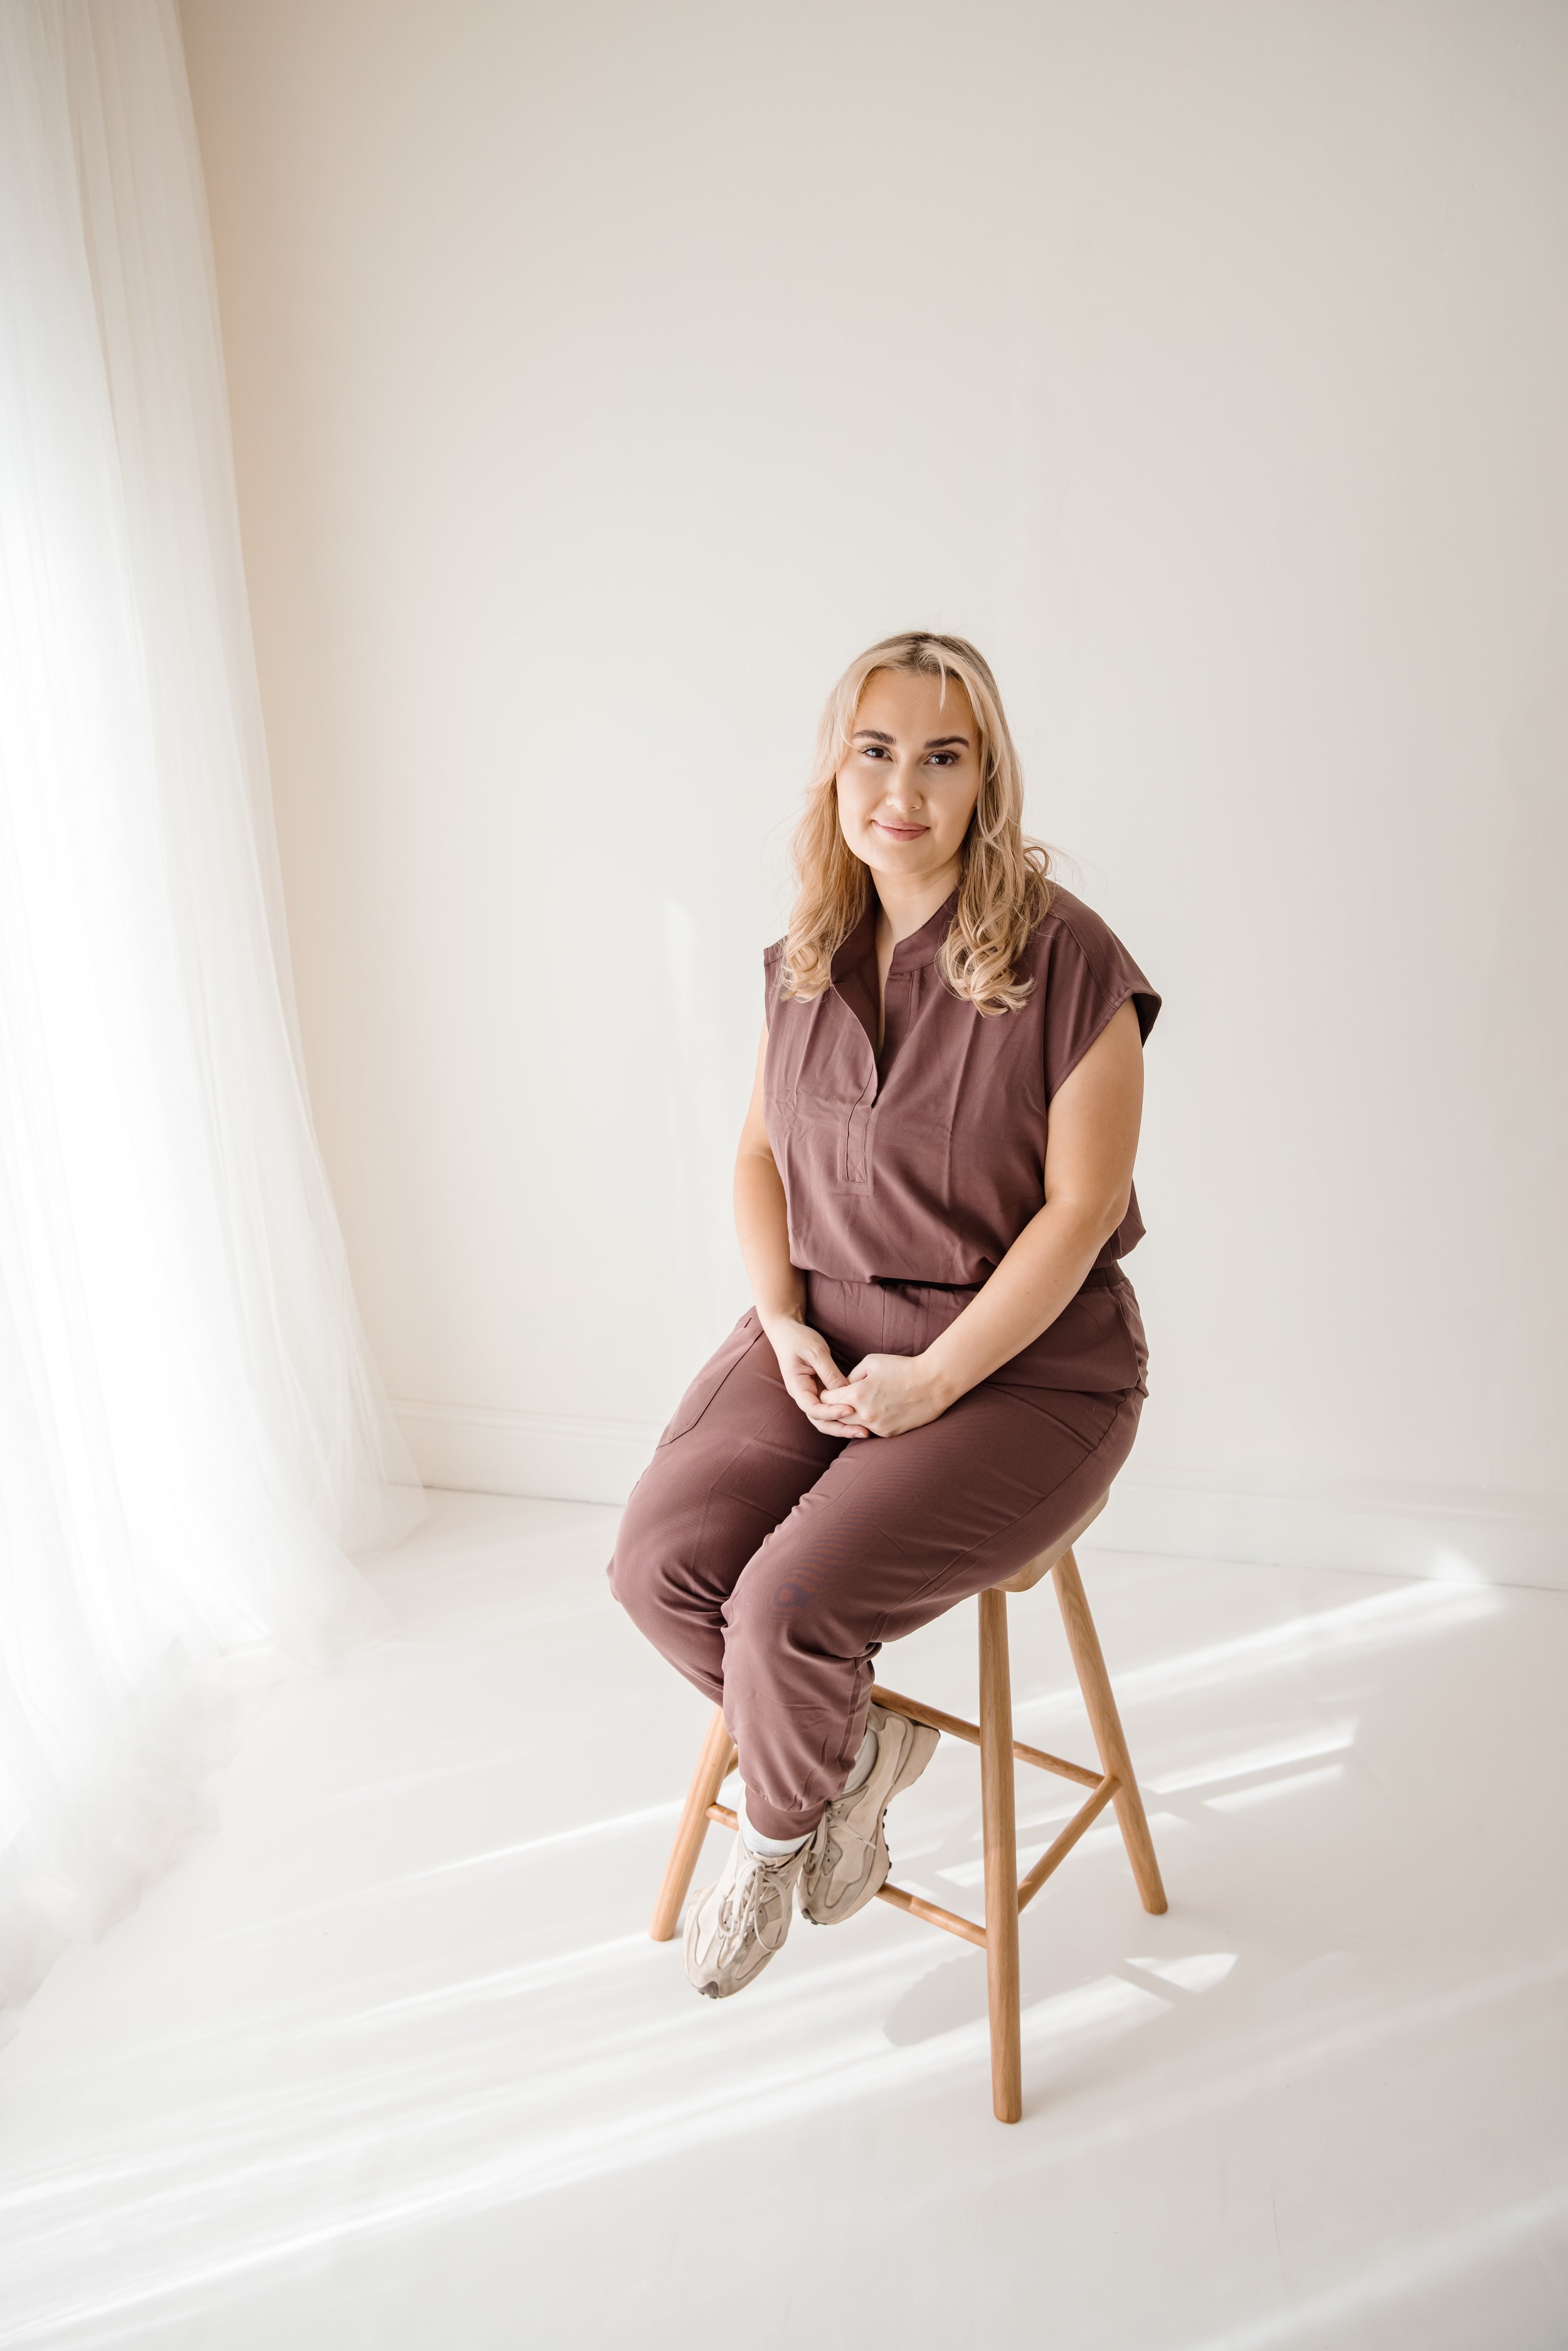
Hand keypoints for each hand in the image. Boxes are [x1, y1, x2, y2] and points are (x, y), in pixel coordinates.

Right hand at [761, 1315, 872, 1438]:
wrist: (787, 1332)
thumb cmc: (799, 1339)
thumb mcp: (816, 1352)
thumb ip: (829, 1373)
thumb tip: (845, 1393)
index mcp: (797, 1387)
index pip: (813, 1409)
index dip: (831, 1413)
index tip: (850, 1410)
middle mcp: (804, 1396)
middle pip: (820, 1421)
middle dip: (841, 1428)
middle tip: (863, 1431)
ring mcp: (812, 1395)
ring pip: (826, 1419)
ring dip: (844, 1427)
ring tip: (865, 1430)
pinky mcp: (821, 1392)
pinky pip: (831, 1409)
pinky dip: (844, 1416)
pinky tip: (861, 1418)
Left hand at [818, 1351, 954, 1438]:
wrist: (933, 1383)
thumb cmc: (902, 1367)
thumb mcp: (871, 1362)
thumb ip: (851, 1375)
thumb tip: (842, 1387)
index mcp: (856, 1394)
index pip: (825, 1400)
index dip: (825, 1393)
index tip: (829, 1390)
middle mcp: (864, 1414)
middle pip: (835, 1417)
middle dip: (834, 1408)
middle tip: (838, 1400)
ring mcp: (877, 1427)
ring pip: (852, 1426)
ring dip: (851, 1416)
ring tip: (859, 1404)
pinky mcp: (889, 1434)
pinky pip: (871, 1429)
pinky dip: (870, 1421)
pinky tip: (878, 1410)